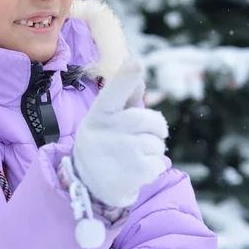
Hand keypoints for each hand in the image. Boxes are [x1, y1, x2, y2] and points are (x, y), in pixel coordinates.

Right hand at [74, 58, 167, 207]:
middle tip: (145, 137)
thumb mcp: (105, 120)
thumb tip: (135, 65)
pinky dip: (152, 169)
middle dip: (155, 129)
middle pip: (150, 120)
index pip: (114, 91)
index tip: (136, 63)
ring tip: (133, 158)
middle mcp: (108, 130)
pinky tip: (135, 172)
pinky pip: (159, 162)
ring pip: (157, 143)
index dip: (126, 77)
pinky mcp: (136, 171)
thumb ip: (123, 96)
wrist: (89, 186)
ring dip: (152, 151)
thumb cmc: (103, 143)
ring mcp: (122, 151)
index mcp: (100, 113)